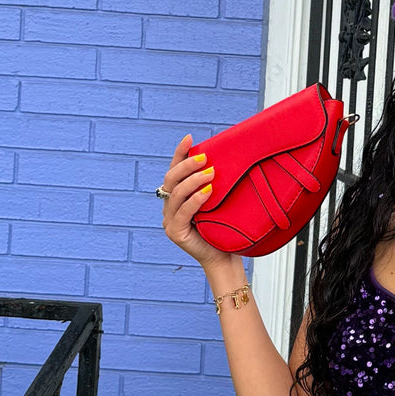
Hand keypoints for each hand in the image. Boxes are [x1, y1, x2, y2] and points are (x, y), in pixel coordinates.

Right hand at [159, 135, 235, 273]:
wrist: (225, 256)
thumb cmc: (223, 228)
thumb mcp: (219, 201)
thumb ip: (213, 185)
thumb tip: (223, 161)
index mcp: (177, 198)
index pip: (175, 171)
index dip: (179, 154)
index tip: (190, 138)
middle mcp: (169, 207)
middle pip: (171, 179)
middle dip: (186, 165)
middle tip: (205, 158)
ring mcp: (169, 220)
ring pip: (176, 193)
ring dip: (193, 180)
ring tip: (211, 173)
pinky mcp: (175, 232)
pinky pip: (183, 211)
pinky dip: (195, 199)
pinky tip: (208, 192)